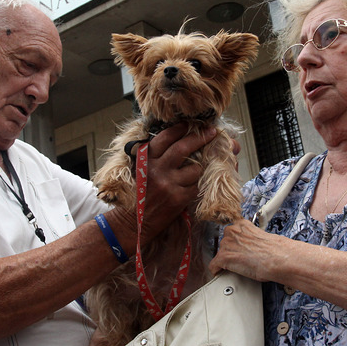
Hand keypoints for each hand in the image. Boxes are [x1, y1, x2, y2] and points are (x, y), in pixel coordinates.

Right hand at [136, 123, 216, 241]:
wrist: (135, 221)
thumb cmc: (140, 193)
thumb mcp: (141, 169)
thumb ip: (156, 155)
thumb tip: (179, 138)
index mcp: (146, 159)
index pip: (165, 137)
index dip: (180, 128)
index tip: (190, 124)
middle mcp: (156, 169)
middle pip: (183, 148)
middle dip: (200, 138)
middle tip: (211, 132)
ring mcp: (168, 184)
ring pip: (194, 169)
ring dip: (197, 170)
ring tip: (191, 175)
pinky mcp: (178, 198)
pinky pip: (196, 186)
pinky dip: (195, 186)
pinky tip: (187, 189)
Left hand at [209, 220, 282, 279]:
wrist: (278, 258)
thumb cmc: (275, 250)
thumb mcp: (262, 237)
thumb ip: (252, 238)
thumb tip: (252, 247)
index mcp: (242, 224)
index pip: (232, 232)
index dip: (235, 243)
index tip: (238, 249)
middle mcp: (232, 231)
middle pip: (224, 243)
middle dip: (231, 252)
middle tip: (241, 260)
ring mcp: (226, 244)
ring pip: (220, 254)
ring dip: (226, 261)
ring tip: (238, 268)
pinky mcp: (224, 257)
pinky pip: (214, 266)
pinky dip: (217, 271)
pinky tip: (222, 273)